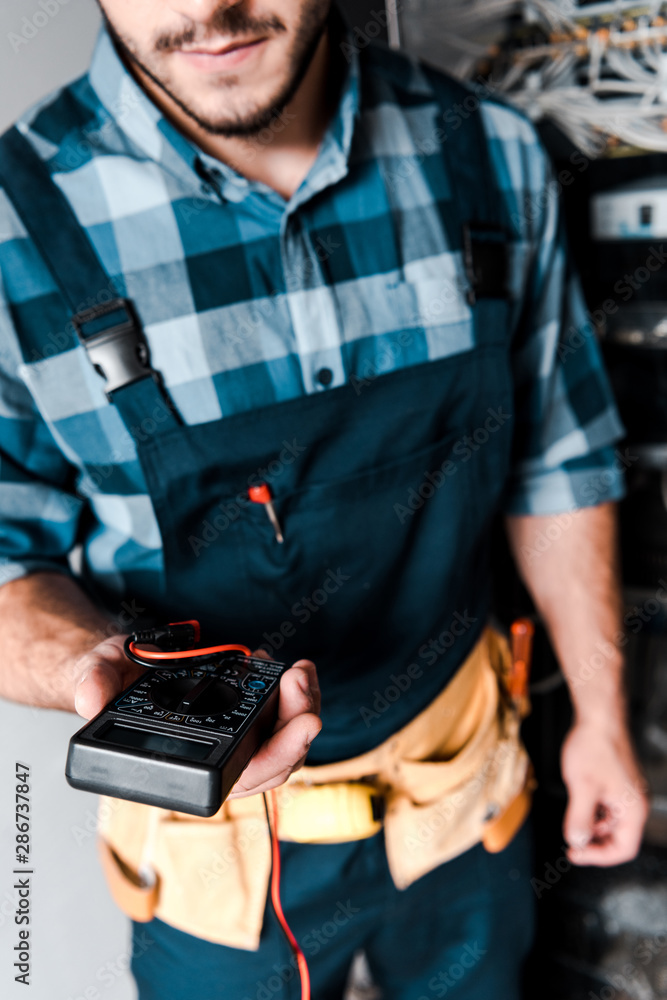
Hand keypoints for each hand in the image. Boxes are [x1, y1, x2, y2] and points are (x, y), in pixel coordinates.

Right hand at [73, 638, 321, 797]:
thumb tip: (90, 701)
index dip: (276, 757)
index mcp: (187, 765)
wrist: (121, 669)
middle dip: (300, 724)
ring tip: (301, 672)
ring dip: (303, 707)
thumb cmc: (114, 682)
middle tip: (301, 682)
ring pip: (286, 740)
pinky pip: (281, 717)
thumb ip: (92, 684)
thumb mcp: (98, 673)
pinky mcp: (246, 715)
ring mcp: (237, 738)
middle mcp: (218, 759)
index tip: (300, 725)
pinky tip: (288, 669)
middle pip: (277, 760)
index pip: (242, 778)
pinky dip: (292, 694)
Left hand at [561, 718, 648, 865]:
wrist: (599, 717)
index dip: (598, 857)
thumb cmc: (593, 746)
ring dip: (592, 826)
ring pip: (611, 824)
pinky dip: (593, 812)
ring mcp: (628, 794)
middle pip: (618, 839)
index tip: (574, 853)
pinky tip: (578, 802)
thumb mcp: (582, 787)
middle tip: (571, 840)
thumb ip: (580, 818)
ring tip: (572, 817)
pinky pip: (608, 808)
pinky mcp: (619, 785)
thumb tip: (576, 842)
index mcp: (633, 810)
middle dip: (594, 842)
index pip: (623, 849)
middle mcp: (635, 804)